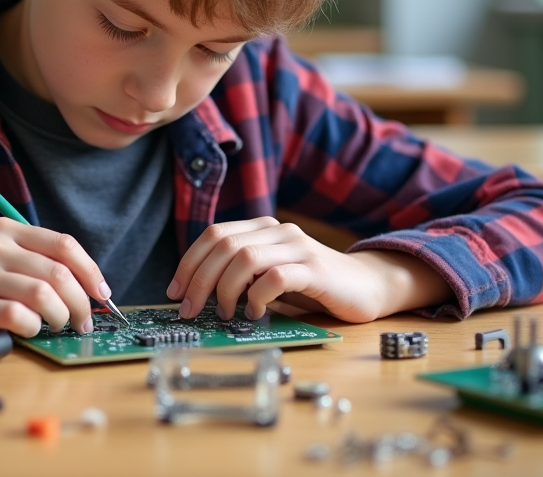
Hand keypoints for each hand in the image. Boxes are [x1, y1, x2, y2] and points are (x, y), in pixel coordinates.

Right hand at [0, 217, 111, 340]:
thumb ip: (29, 259)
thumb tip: (79, 285)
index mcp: (6, 229)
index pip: (64, 245)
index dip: (90, 271)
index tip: (101, 294)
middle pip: (59, 272)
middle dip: (81, 301)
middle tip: (82, 321)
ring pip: (43, 294)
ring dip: (60, 316)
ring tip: (56, 327)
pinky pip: (17, 316)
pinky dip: (33, 327)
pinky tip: (29, 331)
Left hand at [164, 218, 452, 322]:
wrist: (367, 286)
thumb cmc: (313, 286)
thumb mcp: (271, 276)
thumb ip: (242, 276)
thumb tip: (198, 294)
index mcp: (263, 228)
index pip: (214, 234)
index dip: (189, 262)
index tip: (175, 291)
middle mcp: (278, 231)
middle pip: (224, 245)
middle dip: (199, 279)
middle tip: (190, 309)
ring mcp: (298, 247)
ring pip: (245, 258)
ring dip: (225, 289)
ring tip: (225, 313)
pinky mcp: (315, 270)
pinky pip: (276, 277)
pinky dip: (257, 297)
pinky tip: (255, 313)